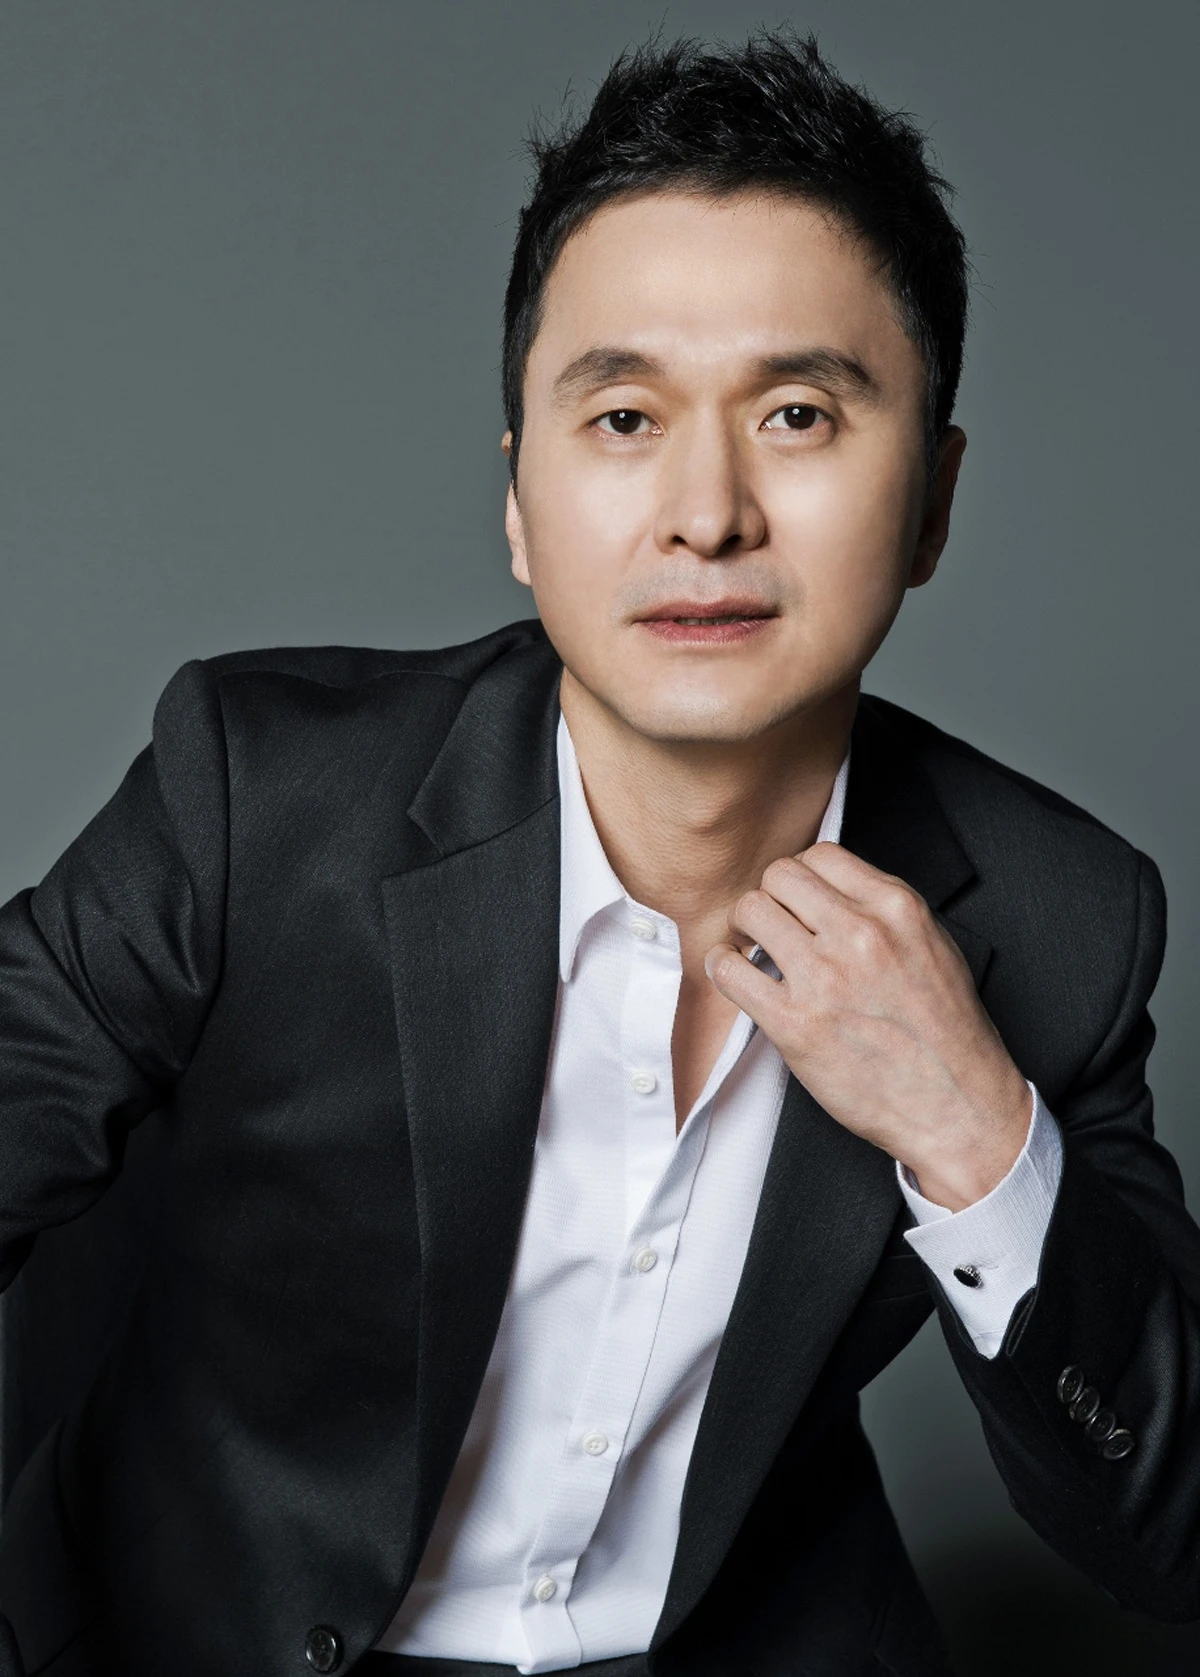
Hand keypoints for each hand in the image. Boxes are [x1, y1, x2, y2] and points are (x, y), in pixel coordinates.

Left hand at [704, 843, 1030, 1209]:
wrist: (957, 1107)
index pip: (820, 855)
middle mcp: (860, 934)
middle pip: (779, 875)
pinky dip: (725, 968)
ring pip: (751, 911)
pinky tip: (738, 976)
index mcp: (896, 909)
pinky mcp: (795, 1024)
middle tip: (771, 924)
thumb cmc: (947, 1035)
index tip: (797, 900)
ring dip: (744, 928)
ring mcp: (824, 978)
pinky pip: (731, 970)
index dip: (802, 878)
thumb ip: (884, 911)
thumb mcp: (933, 947)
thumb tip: (833, 892)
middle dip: (771, 897)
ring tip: (754, 950)